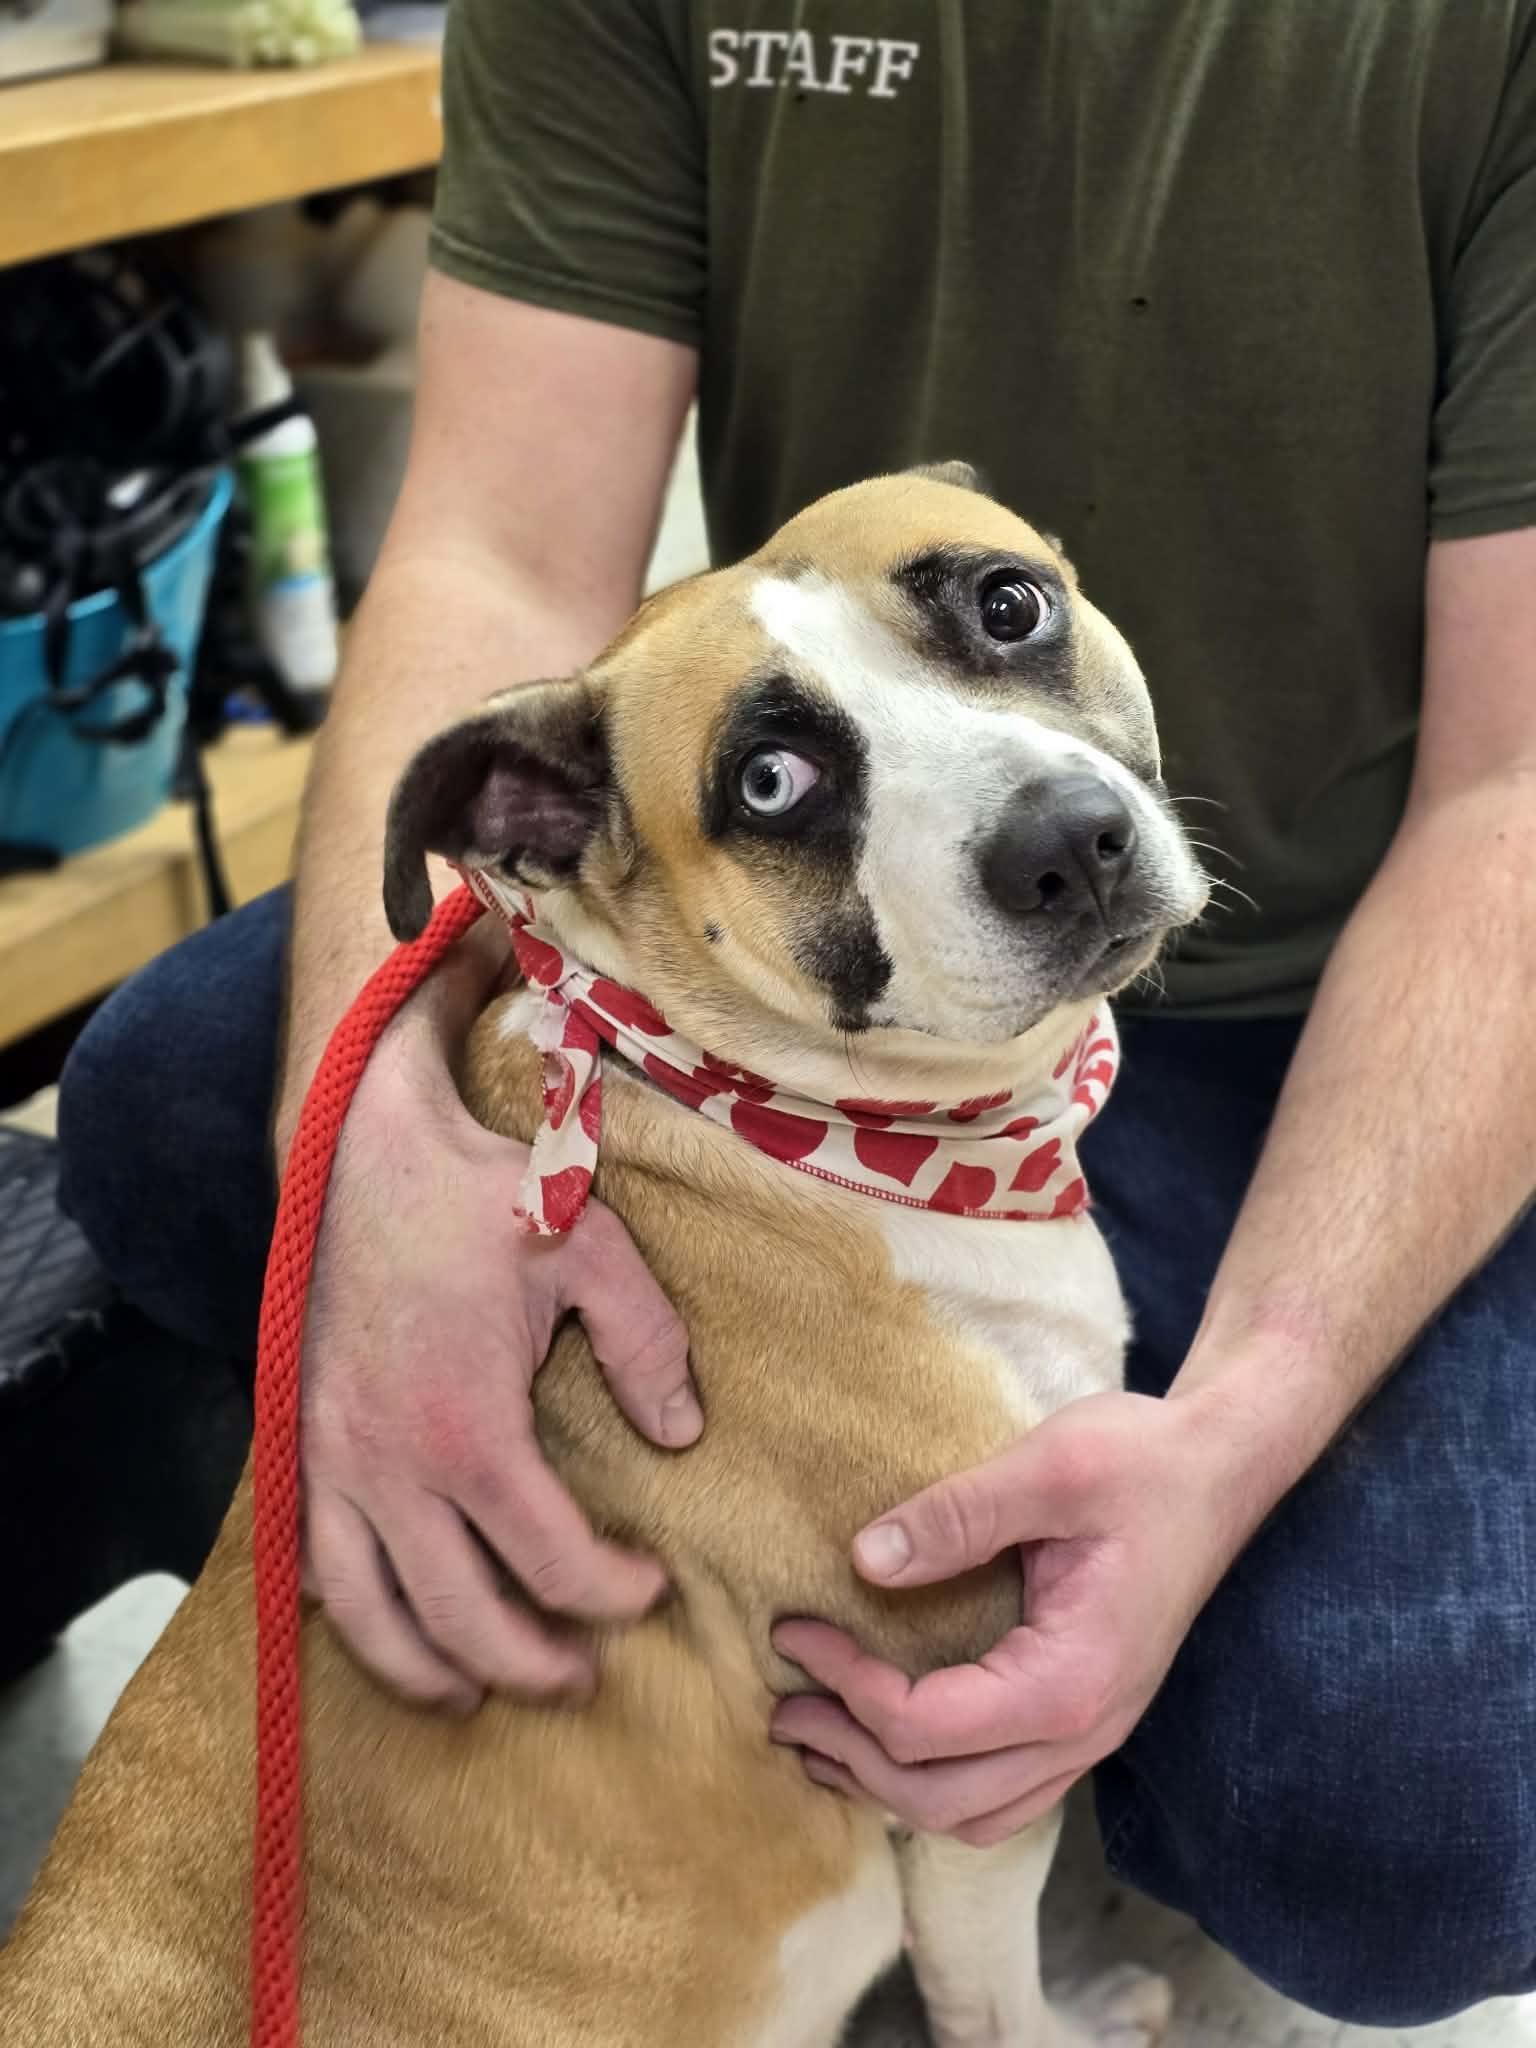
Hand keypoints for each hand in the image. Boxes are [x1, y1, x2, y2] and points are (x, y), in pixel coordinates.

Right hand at [297, 1001, 700, 1713]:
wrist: (359, 1154)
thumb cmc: (477, 1197)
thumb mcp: (590, 1248)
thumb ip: (647, 1344)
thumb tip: (682, 1432)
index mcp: (468, 1430)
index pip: (550, 1560)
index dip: (611, 1593)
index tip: (653, 1586)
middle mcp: (389, 1467)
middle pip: (459, 1615)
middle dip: (526, 1662)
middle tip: (580, 1678)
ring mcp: (331, 1463)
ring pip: (367, 1611)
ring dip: (422, 1669)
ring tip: (473, 1695)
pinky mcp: (299, 1445)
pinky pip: (310, 1561)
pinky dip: (347, 1611)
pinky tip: (386, 1622)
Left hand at [771, 1389, 1268, 1844]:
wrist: (1221, 1467)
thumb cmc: (1142, 1461)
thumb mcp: (1049, 1467)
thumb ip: (957, 1515)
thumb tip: (862, 1560)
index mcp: (1070, 1679)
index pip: (926, 1727)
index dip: (845, 1687)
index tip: (794, 1630)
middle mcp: (1084, 1730)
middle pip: (940, 1799)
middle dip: (850, 1759)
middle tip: (783, 1706)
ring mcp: (1090, 1733)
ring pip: (972, 1815)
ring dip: (887, 1789)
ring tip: (820, 1742)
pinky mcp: (1084, 1717)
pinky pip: (999, 1791)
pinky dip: (933, 1782)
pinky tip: (891, 1740)